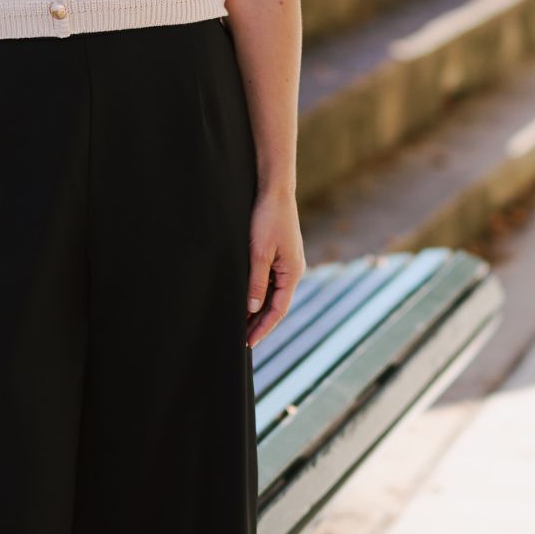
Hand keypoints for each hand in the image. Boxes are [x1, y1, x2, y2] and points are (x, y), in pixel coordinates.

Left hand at [246, 189, 304, 348]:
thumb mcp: (258, 252)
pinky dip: (259, 293)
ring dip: (258, 309)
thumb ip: (256, 281)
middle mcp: (293, 271)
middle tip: (242, 340)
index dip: (263, 328)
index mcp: (292, 273)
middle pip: (277, 305)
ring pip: (273, 294)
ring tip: (241, 324)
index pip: (278, 310)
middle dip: (260, 323)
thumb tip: (252, 308)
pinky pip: (270, 281)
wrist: (274, 190)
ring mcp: (287, 262)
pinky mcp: (280, 254)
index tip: (248, 343)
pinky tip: (246, 298)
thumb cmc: (267, 218)